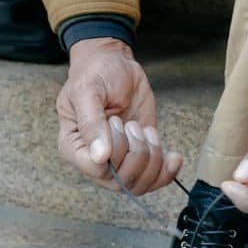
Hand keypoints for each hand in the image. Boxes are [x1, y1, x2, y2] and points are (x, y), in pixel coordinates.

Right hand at [57, 37, 183, 193]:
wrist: (114, 63)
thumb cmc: (95, 73)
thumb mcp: (88, 90)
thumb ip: (91, 122)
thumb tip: (100, 156)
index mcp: (74, 147)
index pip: (96, 170)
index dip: (115, 152)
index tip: (117, 122)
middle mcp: (94, 160)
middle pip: (121, 181)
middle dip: (137, 152)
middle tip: (132, 123)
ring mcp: (118, 161)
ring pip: (139, 184)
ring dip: (153, 158)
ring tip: (145, 130)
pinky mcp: (140, 156)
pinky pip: (154, 179)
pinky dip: (168, 171)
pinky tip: (174, 156)